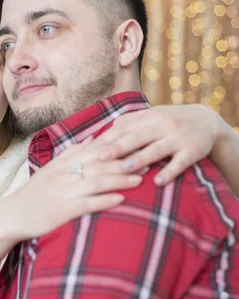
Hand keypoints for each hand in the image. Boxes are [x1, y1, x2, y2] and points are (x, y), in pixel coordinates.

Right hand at [6, 135, 144, 240]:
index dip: (117, 147)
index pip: (94, 150)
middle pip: (99, 164)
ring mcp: (63, 192)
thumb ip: (72, 152)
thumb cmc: (35, 193)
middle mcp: (64, 174)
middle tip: (147, 161)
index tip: (137, 145)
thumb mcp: (51, 168)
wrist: (13, 215)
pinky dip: (104, 201)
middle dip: (124, 162)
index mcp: (63, 162)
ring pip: (96, 182)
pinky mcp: (62, 210)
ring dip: (119, 180)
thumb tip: (93, 138)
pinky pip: (87, 204)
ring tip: (139, 180)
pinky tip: (120, 200)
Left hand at [99, 104, 223, 184]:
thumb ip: (128, 123)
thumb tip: (100, 133)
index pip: (124, 127)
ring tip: (125, 169)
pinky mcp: (192, 151)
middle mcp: (163, 125)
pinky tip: (159, 182)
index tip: (91, 149)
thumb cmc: (170, 121)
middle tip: (100, 158)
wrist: (208, 121)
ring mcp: (178, 138)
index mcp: (149, 117)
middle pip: (137, 137)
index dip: (108, 138)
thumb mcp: (151, 116)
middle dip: (118, 147)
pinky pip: (180, 162)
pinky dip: (169, 172)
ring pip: (156, 149)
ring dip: (141, 159)